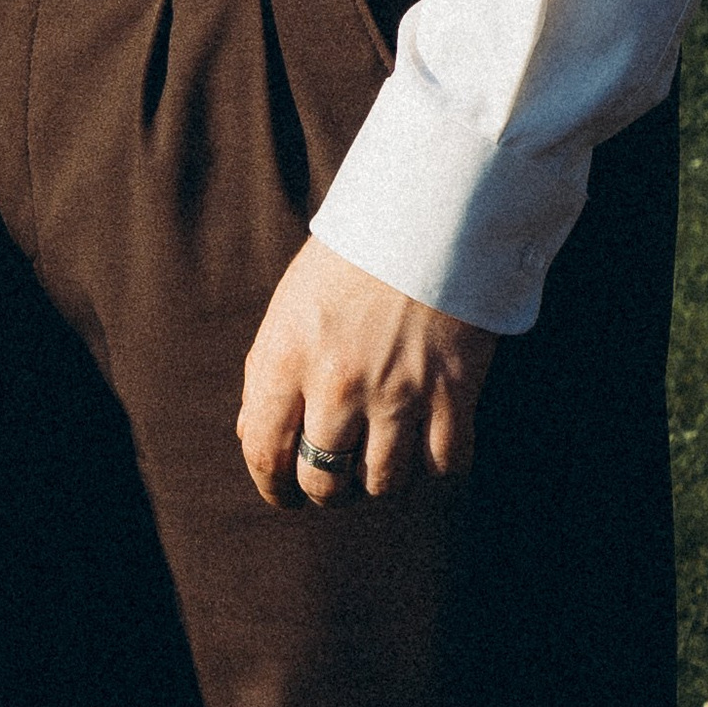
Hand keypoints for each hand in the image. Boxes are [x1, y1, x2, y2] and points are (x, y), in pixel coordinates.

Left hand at [236, 237, 494, 508]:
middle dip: (326, 490)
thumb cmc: (351, 258)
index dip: (272, 486)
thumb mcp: (290, 305)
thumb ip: (270, 372)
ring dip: (379, 482)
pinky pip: (442, 465)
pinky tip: (427, 445)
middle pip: (323, 481)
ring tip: (381, 459)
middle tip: (337, 480)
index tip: (283, 493)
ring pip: (382, 485)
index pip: (265, 452)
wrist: (426, 213)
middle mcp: (337, 383)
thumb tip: (255, 435)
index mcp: (287, 355)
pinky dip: (434, 466)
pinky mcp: (452, 392)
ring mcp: (397, 392)